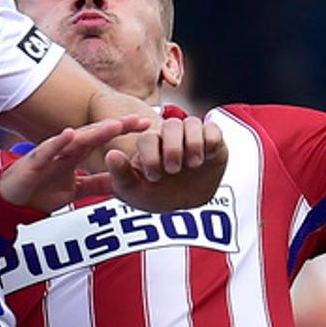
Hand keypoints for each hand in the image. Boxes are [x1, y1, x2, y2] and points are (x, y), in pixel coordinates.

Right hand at [0, 116, 142, 213]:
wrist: (11, 203)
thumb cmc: (39, 193)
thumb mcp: (76, 190)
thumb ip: (96, 185)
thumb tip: (120, 183)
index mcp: (75, 154)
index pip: (104, 140)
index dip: (125, 132)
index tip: (148, 127)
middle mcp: (65, 149)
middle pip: (95, 134)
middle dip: (118, 127)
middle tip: (142, 120)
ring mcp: (50, 154)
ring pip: (76, 139)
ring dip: (95, 132)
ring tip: (115, 125)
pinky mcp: (34, 162)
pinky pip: (47, 150)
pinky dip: (58, 142)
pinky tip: (70, 133)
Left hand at [106, 108, 223, 212]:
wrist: (186, 202)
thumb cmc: (156, 194)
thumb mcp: (135, 191)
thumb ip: (121, 174)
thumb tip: (111, 155)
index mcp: (150, 145)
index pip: (148, 138)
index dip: (151, 155)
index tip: (154, 176)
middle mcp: (170, 136)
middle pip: (172, 125)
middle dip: (173, 148)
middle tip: (174, 170)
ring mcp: (192, 137)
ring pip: (193, 123)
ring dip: (193, 143)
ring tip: (194, 163)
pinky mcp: (213, 141)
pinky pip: (214, 130)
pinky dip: (211, 140)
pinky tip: (208, 156)